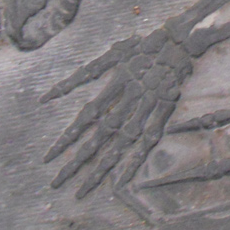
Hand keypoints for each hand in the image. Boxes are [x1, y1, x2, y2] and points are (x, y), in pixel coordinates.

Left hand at [41, 23, 192, 196]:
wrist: (181, 39)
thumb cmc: (143, 45)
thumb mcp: (112, 53)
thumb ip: (85, 73)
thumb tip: (48, 95)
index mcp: (116, 84)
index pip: (86, 117)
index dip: (67, 138)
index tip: (48, 158)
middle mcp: (130, 100)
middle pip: (100, 137)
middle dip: (77, 160)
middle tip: (57, 183)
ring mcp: (148, 108)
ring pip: (122, 143)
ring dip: (101, 167)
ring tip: (82, 190)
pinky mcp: (164, 112)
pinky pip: (149, 140)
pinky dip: (135, 160)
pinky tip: (120, 181)